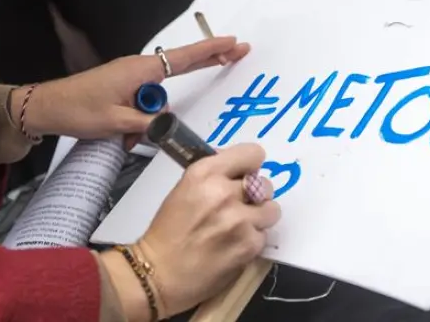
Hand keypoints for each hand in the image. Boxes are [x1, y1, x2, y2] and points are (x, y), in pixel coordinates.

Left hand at [16, 36, 249, 140]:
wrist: (46, 108)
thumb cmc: (78, 110)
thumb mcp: (117, 122)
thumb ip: (148, 123)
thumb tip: (169, 125)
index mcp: (141, 70)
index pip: (185, 58)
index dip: (212, 51)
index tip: (234, 43)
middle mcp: (139, 69)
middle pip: (182, 65)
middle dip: (208, 61)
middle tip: (238, 52)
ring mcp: (131, 78)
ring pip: (158, 97)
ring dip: (150, 118)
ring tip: (126, 136)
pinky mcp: (124, 88)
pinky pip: (144, 102)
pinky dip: (140, 120)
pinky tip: (124, 135)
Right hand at [104, 144, 281, 318]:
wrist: (158, 274)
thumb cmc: (167, 232)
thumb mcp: (185, 189)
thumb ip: (214, 176)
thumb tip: (238, 170)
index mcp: (205, 172)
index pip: (252, 154)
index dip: (250, 167)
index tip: (244, 177)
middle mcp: (224, 191)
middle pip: (265, 184)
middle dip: (255, 196)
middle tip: (239, 208)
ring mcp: (240, 219)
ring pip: (271, 210)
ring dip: (259, 219)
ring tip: (239, 229)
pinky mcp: (249, 244)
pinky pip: (264, 235)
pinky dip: (252, 242)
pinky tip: (233, 248)